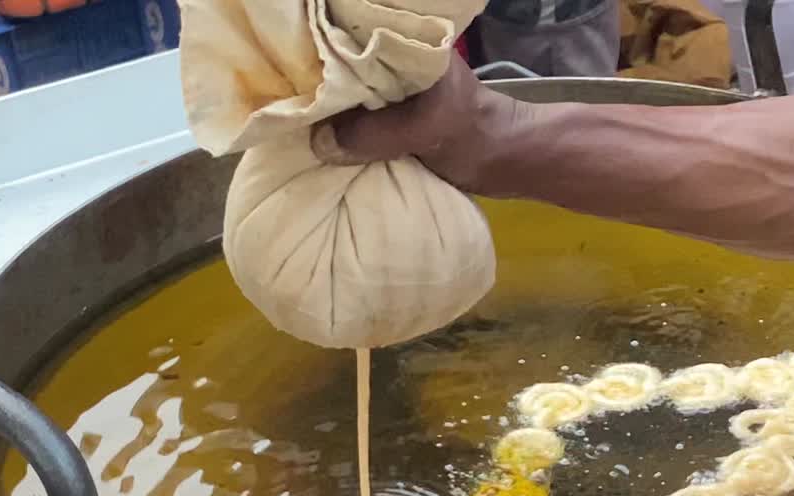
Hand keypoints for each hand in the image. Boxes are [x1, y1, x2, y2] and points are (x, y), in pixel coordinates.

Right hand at [310, 55, 528, 195]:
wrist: (507, 161)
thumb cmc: (474, 136)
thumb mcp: (422, 132)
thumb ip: (372, 134)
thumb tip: (318, 141)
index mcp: (407, 41)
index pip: (349, 36)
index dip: (318, 53)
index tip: (290, 72)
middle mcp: (398, 55)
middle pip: (343, 61)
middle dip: (317, 80)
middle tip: (286, 98)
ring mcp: (395, 83)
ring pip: (349, 87)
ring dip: (328, 105)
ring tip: (296, 114)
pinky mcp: (395, 110)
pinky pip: (358, 111)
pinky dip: (342, 123)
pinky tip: (321, 132)